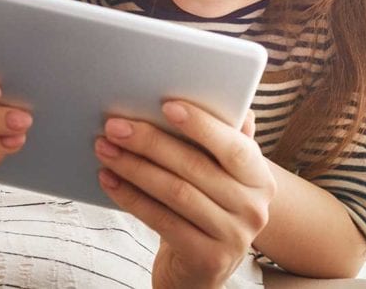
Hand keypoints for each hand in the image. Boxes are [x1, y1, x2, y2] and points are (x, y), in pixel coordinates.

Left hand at [94, 104, 274, 288]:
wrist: (204, 265)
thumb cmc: (208, 204)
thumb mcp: (222, 173)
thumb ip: (223, 138)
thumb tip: (224, 99)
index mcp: (260, 178)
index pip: (233, 146)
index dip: (201, 125)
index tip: (165, 105)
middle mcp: (253, 208)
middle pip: (195, 167)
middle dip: (150, 142)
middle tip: (115, 126)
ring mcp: (233, 236)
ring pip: (175, 192)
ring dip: (134, 167)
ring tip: (105, 149)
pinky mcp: (207, 259)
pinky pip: (161, 220)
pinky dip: (131, 197)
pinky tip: (109, 180)